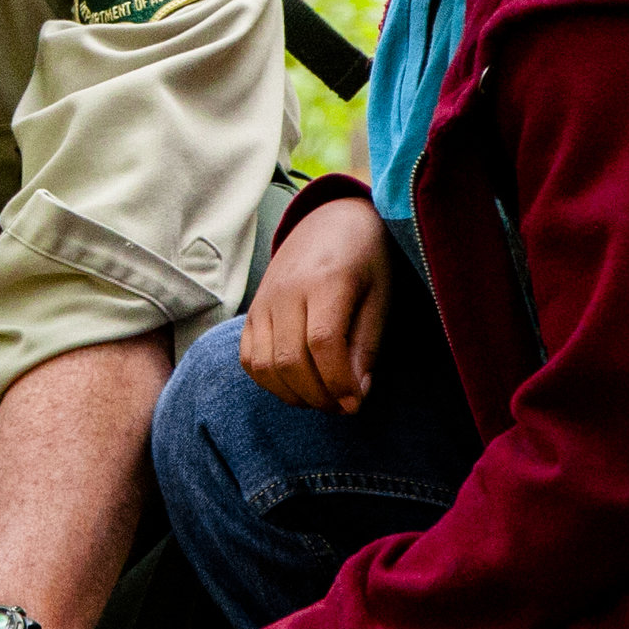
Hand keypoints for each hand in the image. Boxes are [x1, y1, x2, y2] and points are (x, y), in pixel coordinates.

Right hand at [242, 197, 391, 413]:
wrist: (331, 222)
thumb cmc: (366, 260)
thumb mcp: (380, 296)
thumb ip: (367, 345)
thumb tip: (355, 395)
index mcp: (325, 280)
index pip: (323, 343)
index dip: (338, 381)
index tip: (356, 404)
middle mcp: (285, 290)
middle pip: (289, 359)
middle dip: (318, 395)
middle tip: (342, 406)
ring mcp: (263, 301)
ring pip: (263, 364)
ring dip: (292, 394)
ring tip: (321, 398)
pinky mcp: (251, 312)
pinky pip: (248, 358)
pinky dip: (269, 381)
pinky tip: (297, 385)